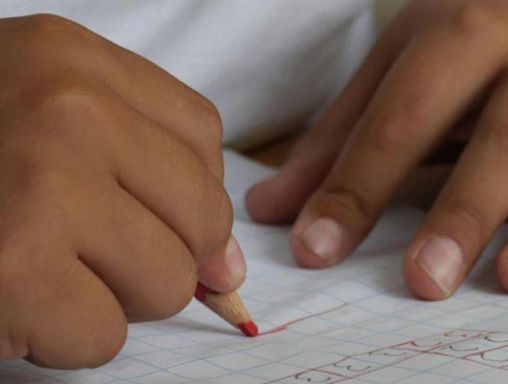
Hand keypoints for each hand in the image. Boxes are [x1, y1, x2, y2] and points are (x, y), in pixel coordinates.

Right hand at [0, 14, 244, 367]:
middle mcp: (66, 108)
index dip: (192, 195)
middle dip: (163, 253)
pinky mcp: (10, 270)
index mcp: (75, 61)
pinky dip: (68, 336)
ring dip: (116, 296)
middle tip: (93, 248)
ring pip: (167, 281)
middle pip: (203, 214)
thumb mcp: (61, 131)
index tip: (156, 216)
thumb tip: (230, 271)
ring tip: (51, 269)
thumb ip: (158, 182)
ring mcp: (42, 184)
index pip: (201, 136)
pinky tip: (18, 300)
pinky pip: (104, 334)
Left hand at [247, 0, 507, 299]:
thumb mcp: (396, 69)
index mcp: (455, 34)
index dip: (354, 187)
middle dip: (456, 213)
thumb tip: (267, 206)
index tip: (313, 249)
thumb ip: (338, 139)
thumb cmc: (461, 39)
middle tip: (419, 282)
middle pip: (493, 138)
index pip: (396, 121)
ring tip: (490, 284)